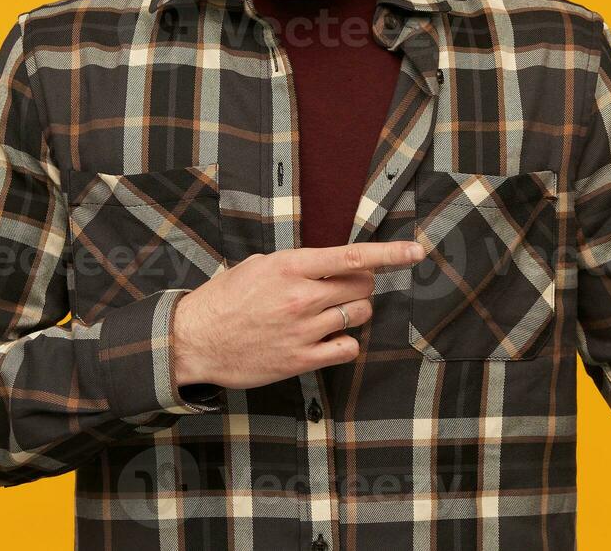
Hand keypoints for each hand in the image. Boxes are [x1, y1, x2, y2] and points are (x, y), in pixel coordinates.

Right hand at [170, 240, 425, 391]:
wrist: (194, 340)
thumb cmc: (226, 299)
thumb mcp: (260, 266)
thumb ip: (299, 264)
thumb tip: (334, 264)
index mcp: (290, 267)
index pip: (351, 257)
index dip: (390, 254)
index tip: (416, 252)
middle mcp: (301, 297)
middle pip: (362, 287)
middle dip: (361, 286)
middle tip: (341, 290)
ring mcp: (303, 330)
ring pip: (359, 316)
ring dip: (354, 312)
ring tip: (329, 313)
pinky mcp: (301, 359)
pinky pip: (347, 348)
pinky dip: (345, 342)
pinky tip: (328, 338)